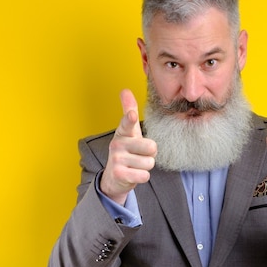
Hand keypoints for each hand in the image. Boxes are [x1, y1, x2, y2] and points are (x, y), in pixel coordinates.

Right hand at [100, 89, 156, 204]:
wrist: (114, 177)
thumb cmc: (126, 151)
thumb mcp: (129, 132)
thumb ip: (129, 112)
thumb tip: (125, 90)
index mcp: (123, 132)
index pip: (127, 123)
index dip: (130, 118)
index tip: (132, 115)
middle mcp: (117, 144)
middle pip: (151, 147)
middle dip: (150, 154)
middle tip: (140, 155)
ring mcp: (117, 159)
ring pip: (149, 163)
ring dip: (146, 167)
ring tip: (135, 165)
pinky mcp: (119, 174)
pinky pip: (144, 175)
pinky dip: (142, 177)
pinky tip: (133, 174)